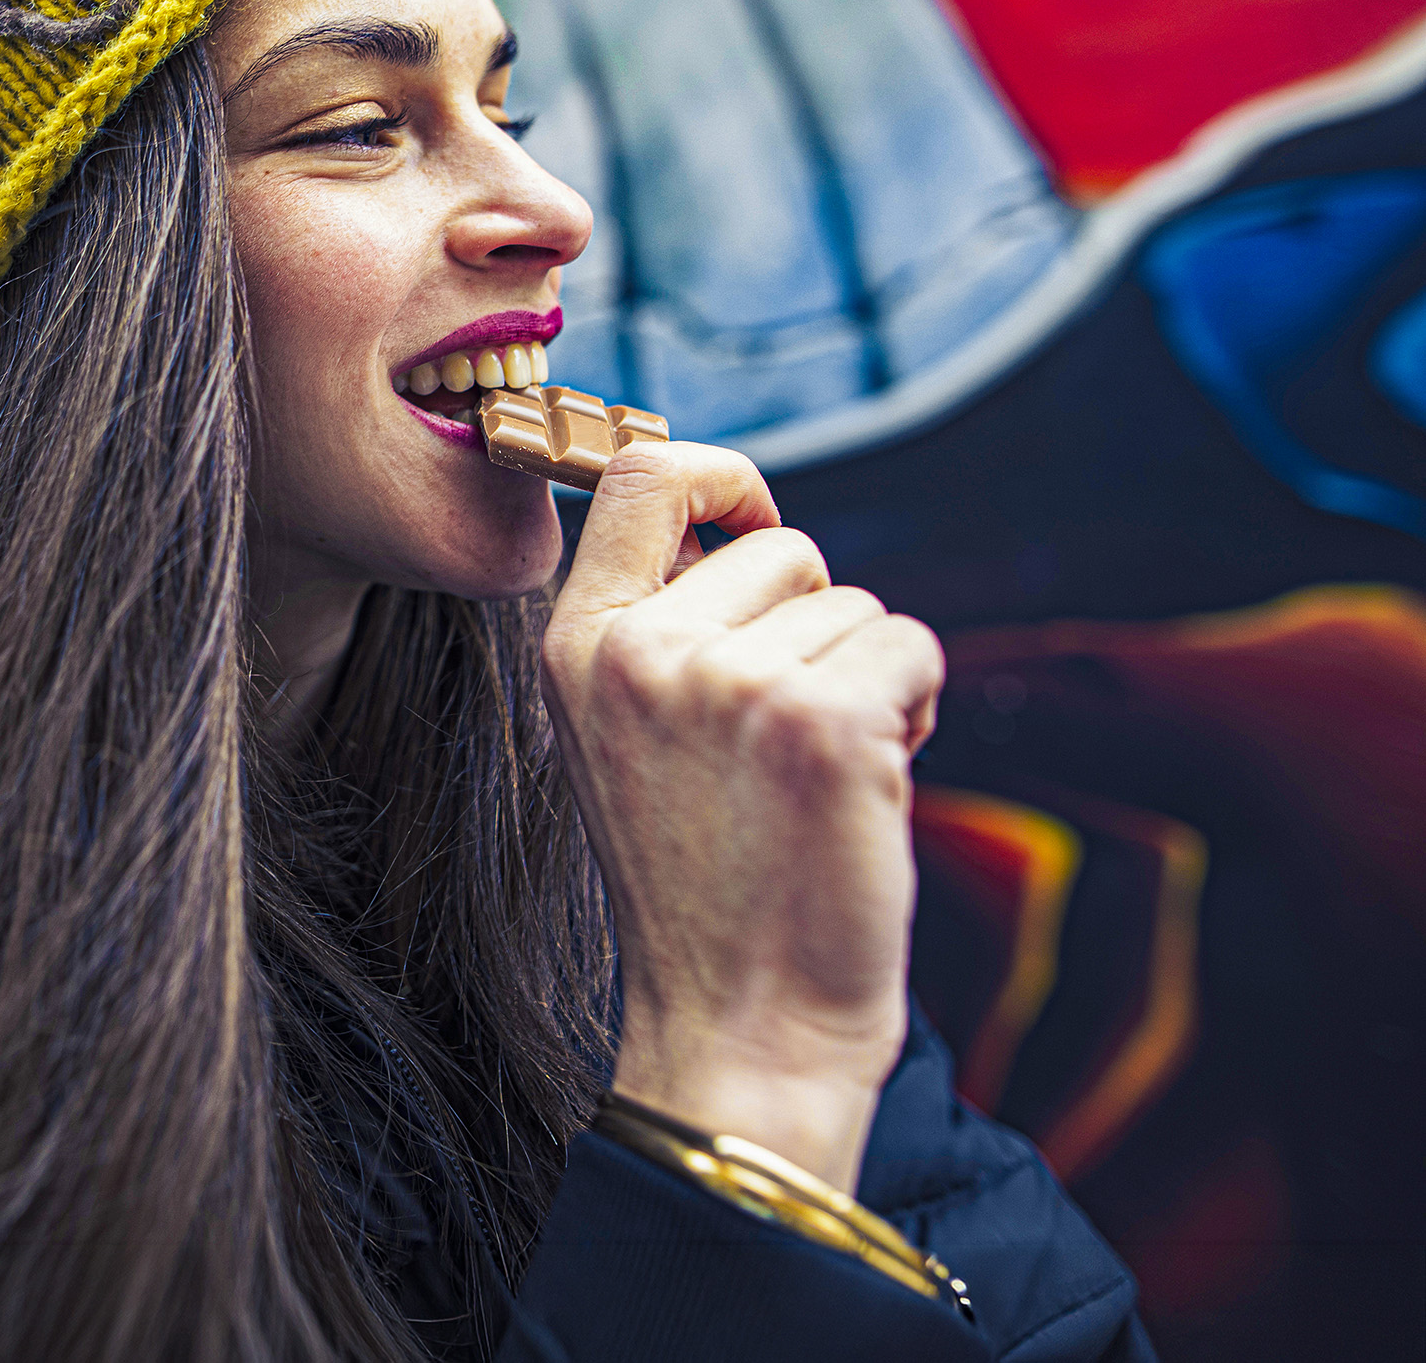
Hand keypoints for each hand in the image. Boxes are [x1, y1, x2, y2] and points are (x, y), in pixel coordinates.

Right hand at [543, 442, 942, 1191]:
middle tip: (789, 731)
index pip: (639, 472)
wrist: (739, 1026)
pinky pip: (914, 649)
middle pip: (782, 545)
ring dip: (867, 680)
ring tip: (817, 779)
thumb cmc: (705, 884)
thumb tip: (745, 525)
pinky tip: (866, 790)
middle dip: (816, 620)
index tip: (755, 521)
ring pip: (857, 606)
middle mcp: (640, 652)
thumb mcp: (630, 735)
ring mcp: (729, 685)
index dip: (720, 475)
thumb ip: (664, 628)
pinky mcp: (823, 724)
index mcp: (578, 647)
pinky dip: (920, 711)